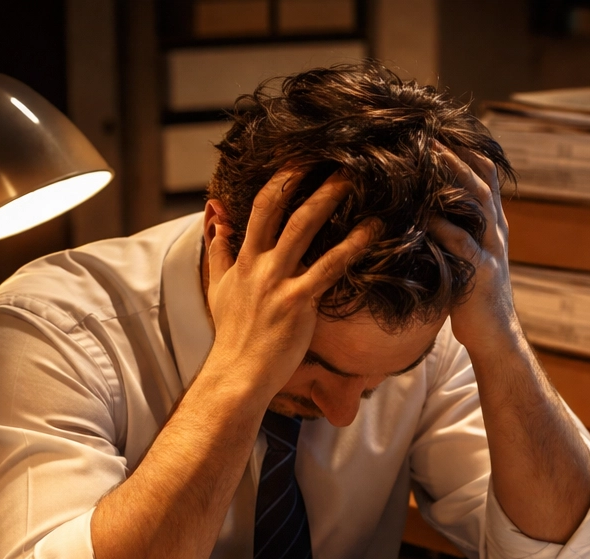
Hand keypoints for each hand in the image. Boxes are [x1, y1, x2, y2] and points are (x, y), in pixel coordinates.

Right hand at [201, 168, 375, 403]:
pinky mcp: (297, 302)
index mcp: (244, 258)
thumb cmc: (233, 334)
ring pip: (303, 228)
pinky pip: (329, 267)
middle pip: (281, 207)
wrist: (238, 373)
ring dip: (329, 198)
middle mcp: (259, 264)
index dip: (282, 179)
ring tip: (355, 178)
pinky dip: (352, 245)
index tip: (303, 159)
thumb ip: (220, 251)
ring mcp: (278, 281)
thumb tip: (217, 219)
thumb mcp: (218, 287)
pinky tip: (372, 230)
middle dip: (305, 177)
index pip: (261, 207)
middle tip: (333, 155)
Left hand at [427, 147, 522, 354]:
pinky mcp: (481, 272)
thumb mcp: (467, 255)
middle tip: (429, 132)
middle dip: (457, 154)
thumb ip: (456, 229)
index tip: (441, 128)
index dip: (467, 150)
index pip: (487, 175)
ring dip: (452, 178)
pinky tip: (422, 213)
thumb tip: (426, 205)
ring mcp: (491, 250)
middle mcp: (496, 232)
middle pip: (482, 180)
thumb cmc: (473, 298)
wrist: (495, 337)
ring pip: (477, 203)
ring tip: (428, 158)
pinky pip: (461, 242)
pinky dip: (442, 225)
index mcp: (494, 224)